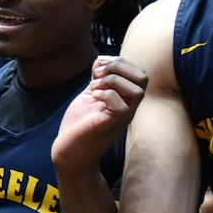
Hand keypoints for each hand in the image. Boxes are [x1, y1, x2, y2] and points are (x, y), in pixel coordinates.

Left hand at [52, 55, 147, 169]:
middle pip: (143, 77)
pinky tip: (92, 97)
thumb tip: (101, 60)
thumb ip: (99, 79)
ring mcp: (122, 116)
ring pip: (137, 90)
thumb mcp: (91, 95)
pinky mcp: (111, 124)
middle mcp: (128, 107)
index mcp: (125, 98)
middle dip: (119, 66)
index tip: (98, 66)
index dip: (119, 61)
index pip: (138, 72)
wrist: (69, 152)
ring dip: (113, 80)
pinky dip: (105, 94)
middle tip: (97, 74)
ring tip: (94, 86)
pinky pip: (121, 105)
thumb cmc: (79, 126)